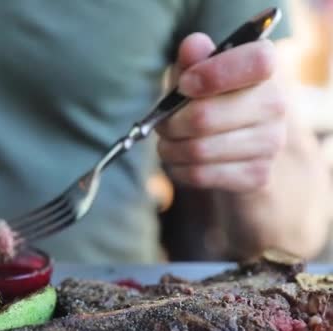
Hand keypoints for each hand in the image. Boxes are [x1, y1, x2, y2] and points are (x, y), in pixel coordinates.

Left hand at [157, 33, 285, 191]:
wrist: (228, 145)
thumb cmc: (205, 98)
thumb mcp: (194, 72)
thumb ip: (192, 58)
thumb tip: (193, 46)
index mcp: (263, 68)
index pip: (255, 61)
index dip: (213, 73)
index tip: (185, 84)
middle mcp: (275, 105)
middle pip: (204, 117)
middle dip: (170, 122)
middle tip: (162, 123)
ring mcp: (270, 143)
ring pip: (198, 150)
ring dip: (170, 148)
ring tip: (169, 142)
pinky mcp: (257, 176)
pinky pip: (201, 175)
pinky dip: (179, 169)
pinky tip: (181, 161)